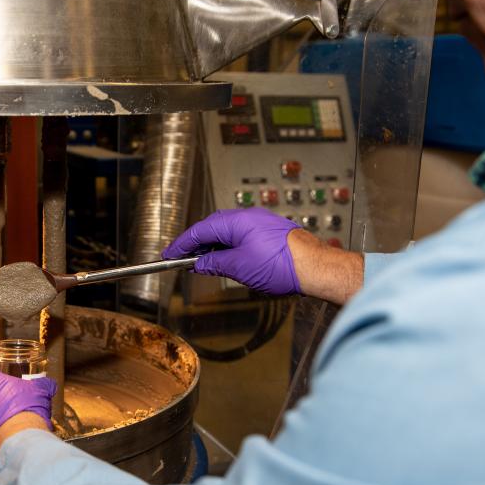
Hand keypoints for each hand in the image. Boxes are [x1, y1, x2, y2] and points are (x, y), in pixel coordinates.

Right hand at [162, 208, 300, 295]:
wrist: (315, 267)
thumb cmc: (282, 264)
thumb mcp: (238, 267)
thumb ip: (214, 264)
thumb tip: (200, 264)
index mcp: (236, 220)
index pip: (199, 230)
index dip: (182, 244)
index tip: (169, 253)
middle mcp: (247, 217)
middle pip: (212, 228)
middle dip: (195, 244)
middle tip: (181, 259)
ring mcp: (258, 223)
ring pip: (226, 232)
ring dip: (212, 247)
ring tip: (202, 264)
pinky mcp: (268, 232)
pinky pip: (239, 235)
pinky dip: (227, 247)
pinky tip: (225, 260)